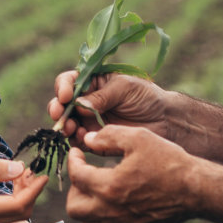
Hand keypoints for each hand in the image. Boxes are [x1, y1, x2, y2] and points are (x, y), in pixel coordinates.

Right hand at [0, 154, 47, 222]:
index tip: (42, 174)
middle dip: (31, 192)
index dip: (34, 191)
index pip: (18, 206)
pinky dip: (13, 199)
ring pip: (13, 215)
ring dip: (23, 195)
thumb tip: (18, 168)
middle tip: (32, 170)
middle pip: (20, 213)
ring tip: (23, 173)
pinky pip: (3, 214)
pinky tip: (12, 182)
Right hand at [48, 69, 170, 147]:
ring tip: (71, 127)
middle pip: (62, 104)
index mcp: (92, 83)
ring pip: (67, 123)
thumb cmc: (146, 97)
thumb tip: (77, 104)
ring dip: (65, 125)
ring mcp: (88, 121)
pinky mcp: (95, 140)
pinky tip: (83, 137)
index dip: (63, 87)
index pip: (69, 82)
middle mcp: (86, 102)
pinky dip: (76, 140)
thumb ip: (101, 96)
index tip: (66, 95)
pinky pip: (79, 141)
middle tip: (59, 113)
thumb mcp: (123, 88)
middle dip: (57, 108)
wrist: (166, 121)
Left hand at [65, 124, 196, 222]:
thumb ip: (109, 136)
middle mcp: (112, 210)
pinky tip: (112, 200)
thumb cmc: (169, 161)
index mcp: (109, 186)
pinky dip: (101, 216)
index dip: (72, 160)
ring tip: (96, 187)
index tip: (77, 152)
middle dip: (74, 188)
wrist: (196, 190)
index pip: (75, 176)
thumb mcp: (138, 138)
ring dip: (86, 205)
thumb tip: (88, 139)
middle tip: (84, 174)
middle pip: (74, 207)